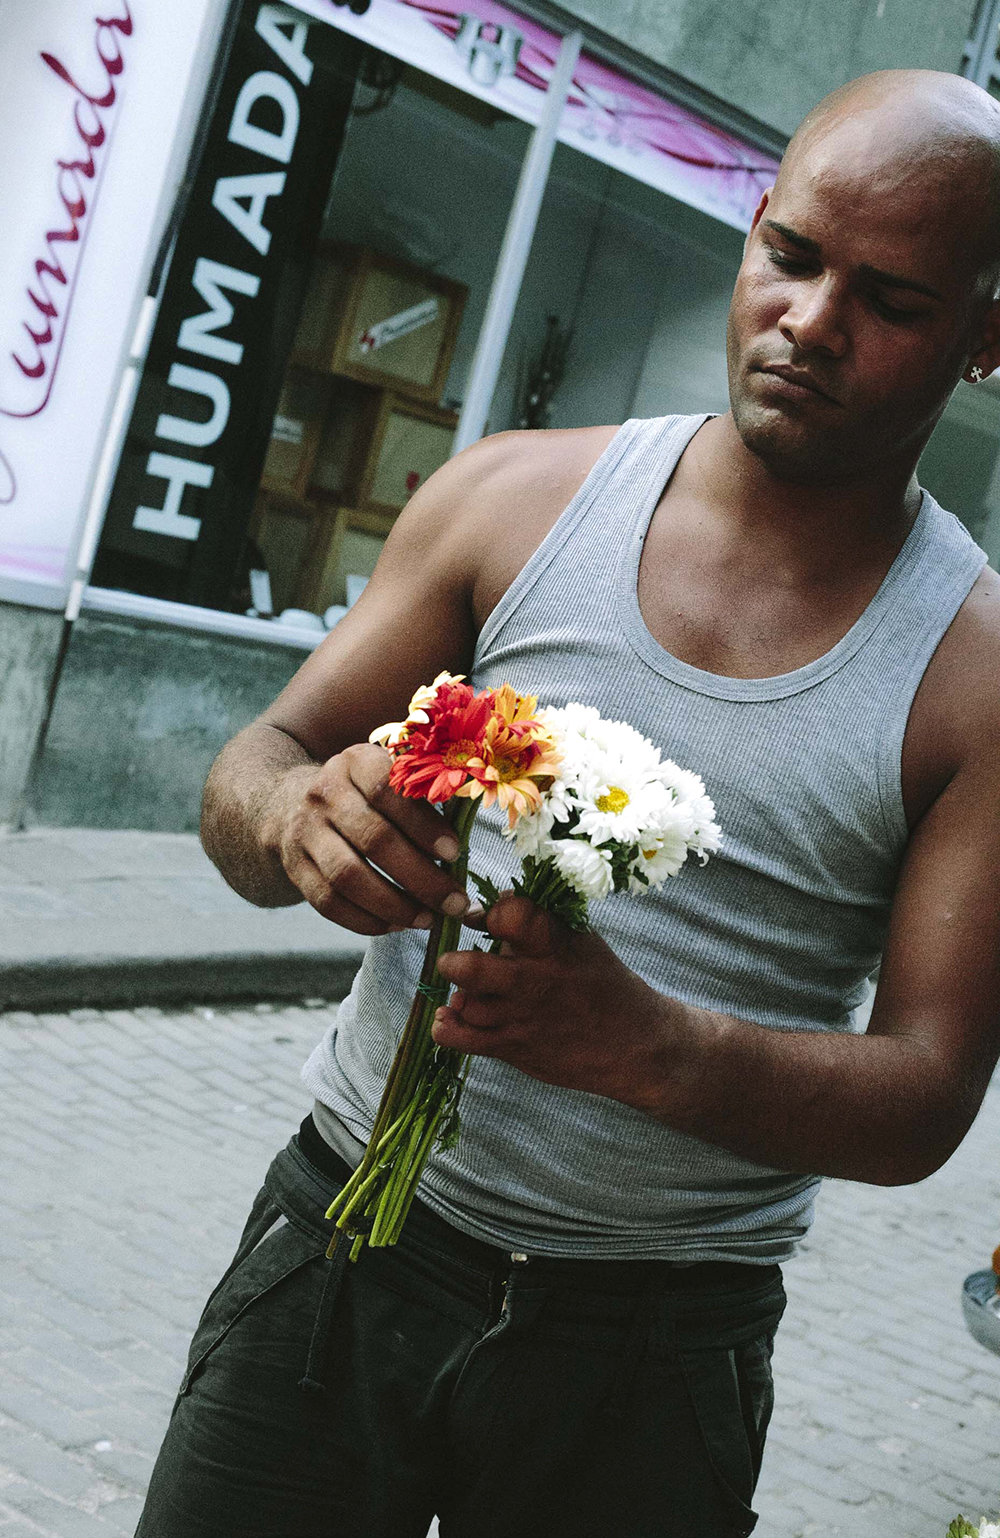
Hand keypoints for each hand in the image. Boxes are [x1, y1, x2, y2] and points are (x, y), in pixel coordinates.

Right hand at [266, 743, 469, 935]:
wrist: (289, 803)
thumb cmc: (363, 794)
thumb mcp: (388, 776)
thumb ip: (425, 798)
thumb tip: (463, 843)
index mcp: (356, 762)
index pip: (389, 791)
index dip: (424, 825)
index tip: (455, 853)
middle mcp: (324, 793)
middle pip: (373, 840)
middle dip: (420, 877)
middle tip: (453, 902)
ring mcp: (304, 831)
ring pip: (347, 876)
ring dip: (394, 905)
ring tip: (427, 920)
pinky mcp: (293, 867)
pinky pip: (327, 902)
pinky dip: (364, 920)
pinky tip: (395, 925)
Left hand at [432, 894, 669, 1106]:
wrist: (633, 1045)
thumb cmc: (601, 983)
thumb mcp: (580, 942)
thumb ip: (535, 922)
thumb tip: (486, 905)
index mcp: (556, 946)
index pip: (510, 916)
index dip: (492, 912)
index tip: (488, 919)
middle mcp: (535, 982)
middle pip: (475, 970)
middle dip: (456, 962)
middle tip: (454, 960)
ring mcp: (522, 1019)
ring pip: (467, 1004)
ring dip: (459, 995)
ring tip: (467, 991)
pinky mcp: (513, 1048)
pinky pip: (462, 1040)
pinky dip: (447, 1027)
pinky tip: (450, 1016)